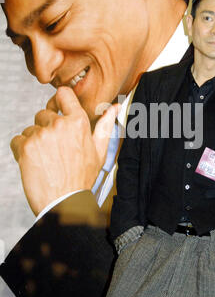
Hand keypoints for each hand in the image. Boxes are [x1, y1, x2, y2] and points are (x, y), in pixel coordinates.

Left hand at [10, 86, 118, 215]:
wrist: (65, 202)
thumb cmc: (82, 178)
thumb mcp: (100, 150)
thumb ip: (105, 125)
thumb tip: (114, 107)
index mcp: (79, 122)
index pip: (63, 94)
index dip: (59, 101)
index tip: (57, 110)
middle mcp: (60, 124)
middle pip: (44, 113)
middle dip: (46, 128)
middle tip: (55, 149)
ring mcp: (42, 135)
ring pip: (30, 128)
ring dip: (35, 141)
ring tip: (47, 159)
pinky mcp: (26, 147)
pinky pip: (18, 140)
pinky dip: (22, 150)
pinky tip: (36, 163)